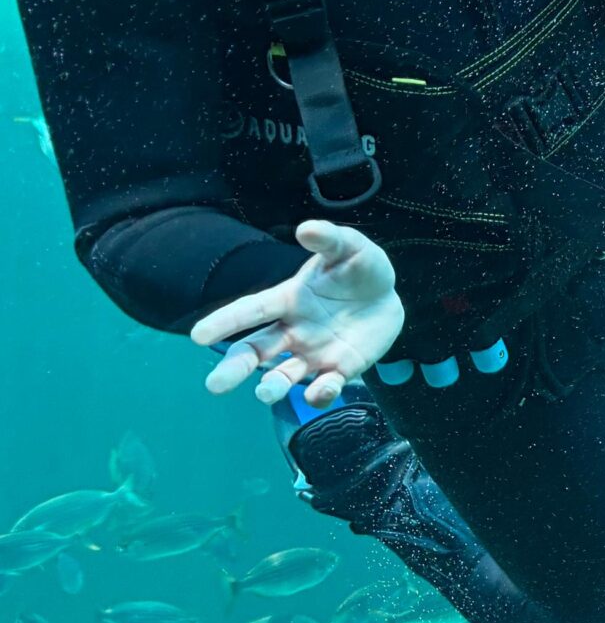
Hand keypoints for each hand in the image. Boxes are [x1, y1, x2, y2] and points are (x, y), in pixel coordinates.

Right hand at [192, 220, 404, 407]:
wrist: (387, 297)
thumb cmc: (359, 269)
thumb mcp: (350, 248)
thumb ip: (330, 239)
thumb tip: (307, 229)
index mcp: (289, 299)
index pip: (252, 310)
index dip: (226, 321)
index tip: (198, 336)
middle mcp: (294, 330)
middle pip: (256, 350)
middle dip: (236, 367)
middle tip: (215, 385)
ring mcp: (314, 352)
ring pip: (284, 374)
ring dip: (273, 385)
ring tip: (265, 393)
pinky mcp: (339, 369)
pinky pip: (325, 386)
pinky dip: (320, 393)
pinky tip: (319, 393)